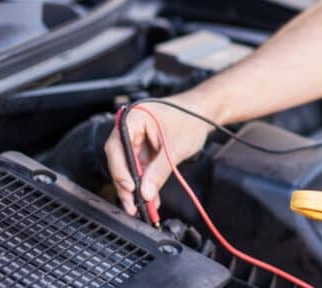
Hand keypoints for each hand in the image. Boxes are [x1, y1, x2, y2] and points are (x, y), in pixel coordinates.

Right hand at [104, 94, 212, 215]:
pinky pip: (140, 168)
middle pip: (120, 159)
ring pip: (129, 167)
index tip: (130, 187)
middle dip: (127, 184)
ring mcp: (137, 139)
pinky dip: (145, 182)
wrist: (204, 113)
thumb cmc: (191, 118)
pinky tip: (150, 197)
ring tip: (142, 206)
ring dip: (136, 187)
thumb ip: (159, 171)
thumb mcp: (176, 147)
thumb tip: (146, 193)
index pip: (117, 146)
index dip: (120, 169)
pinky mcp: (144, 148)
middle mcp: (130, 128)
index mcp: (133, 118)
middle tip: (132, 204)